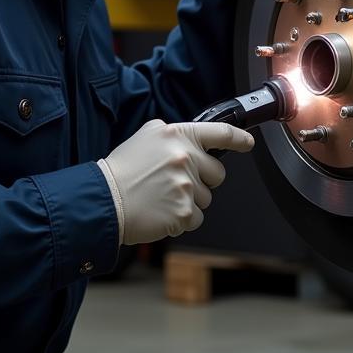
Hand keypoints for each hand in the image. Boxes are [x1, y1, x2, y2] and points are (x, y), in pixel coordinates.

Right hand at [97, 120, 253, 244]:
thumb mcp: (146, 137)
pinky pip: (197, 218)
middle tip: (176, 183)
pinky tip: (162, 211)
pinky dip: (182, 219)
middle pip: (217, 173)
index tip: (248, 142)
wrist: (104, 200)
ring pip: (207, 198)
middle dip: (203, 180)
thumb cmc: (122, 171)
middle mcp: (185, 157)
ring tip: (162, 197)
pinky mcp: (184, 211)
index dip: (239, 138)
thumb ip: (173, 136)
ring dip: (190, 201)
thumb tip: (193, 143)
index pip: (219, 133)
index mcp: (177, 135)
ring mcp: (186, 185)